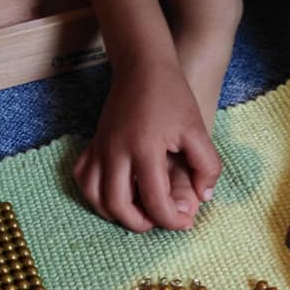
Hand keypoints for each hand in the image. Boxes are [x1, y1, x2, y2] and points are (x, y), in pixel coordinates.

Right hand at [74, 59, 220, 231]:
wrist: (143, 66)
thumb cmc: (173, 96)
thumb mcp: (198, 129)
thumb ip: (206, 166)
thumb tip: (202, 198)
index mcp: (145, 149)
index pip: (155, 201)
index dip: (172, 220)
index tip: (185, 221)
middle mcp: (116, 152)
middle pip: (118, 207)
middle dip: (140, 224)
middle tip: (159, 221)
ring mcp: (100, 148)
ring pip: (95, 197)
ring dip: (114, 214)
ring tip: (138, 212)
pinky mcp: (93, 144)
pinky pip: (83, 179)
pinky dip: (95, 195)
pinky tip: (115, 195)